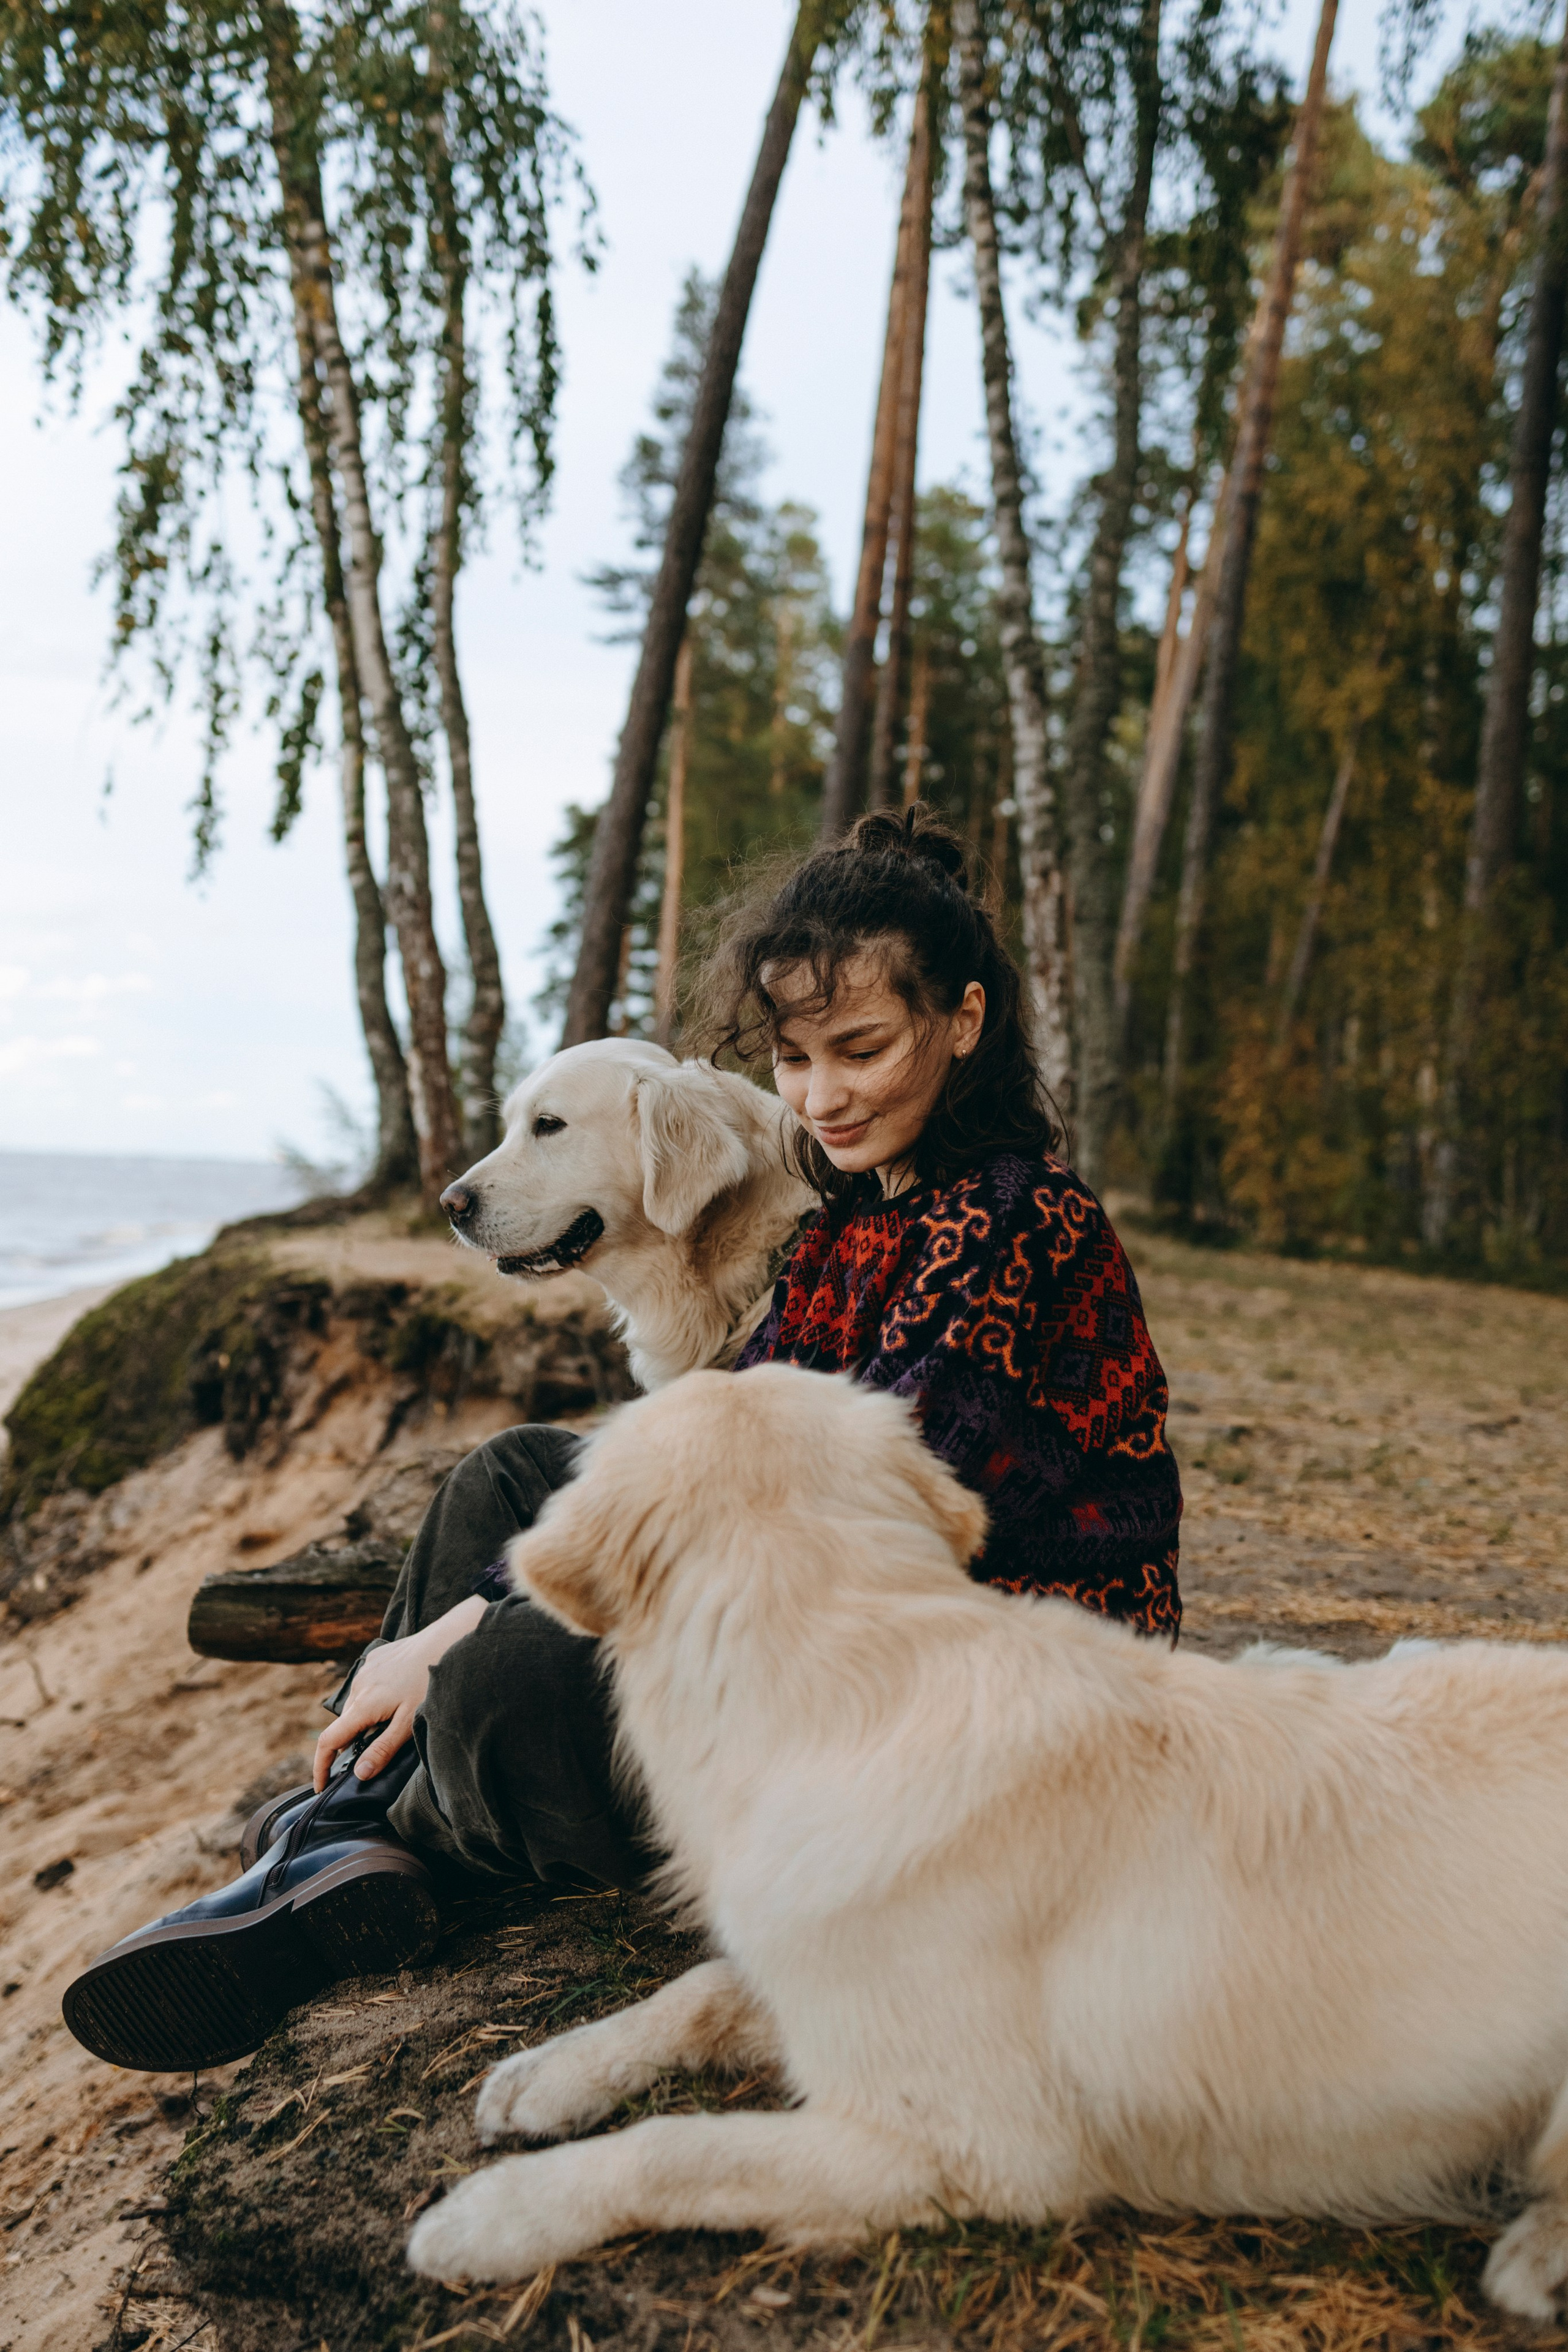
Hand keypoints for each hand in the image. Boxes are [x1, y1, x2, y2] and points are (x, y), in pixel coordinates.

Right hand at [313, 1595, 487, 1788]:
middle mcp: (358, 1686)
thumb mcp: (409, 1724)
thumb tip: (359, 1774)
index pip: (328, 1742)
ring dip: (365, 1718)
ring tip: (394, 1721)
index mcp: (363, 1705)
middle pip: (345, 1724)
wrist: (446, 1642)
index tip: (321, 1787)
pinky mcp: (377, 1657)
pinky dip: (375, 1696)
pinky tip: (398, 1695)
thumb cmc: (429, 1684)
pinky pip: (369, 1684)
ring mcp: (366, 1669)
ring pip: (358, 1703)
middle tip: (372, 1756)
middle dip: (351, 1743)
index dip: (321, 1767)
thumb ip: (382, 1750)